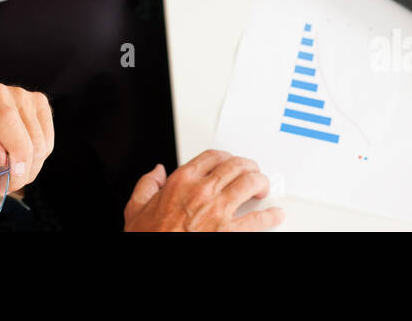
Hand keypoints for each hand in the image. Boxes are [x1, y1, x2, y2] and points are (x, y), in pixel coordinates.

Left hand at [0, 84, 53, 191]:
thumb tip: (2, 155)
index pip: (6, 119)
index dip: (17, 150)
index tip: (15, 176)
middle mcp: (2, 93)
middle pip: (28, 135)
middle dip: (22, 170)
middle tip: (6, 186)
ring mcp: (23, 95)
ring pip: (41, 141)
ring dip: (30, 167)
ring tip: (11, 175)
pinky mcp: (38, 103)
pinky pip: (47, 138)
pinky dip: (38, 156)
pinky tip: (21, 161)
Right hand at [123, 151, 284, 230]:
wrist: (154, 256)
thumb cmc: (149, 237)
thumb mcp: (136, 208)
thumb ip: (146, 185)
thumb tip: (155, 172)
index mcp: (181, 181)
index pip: (212, 156)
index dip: (225, 156)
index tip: (229, 160)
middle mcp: (202, 190)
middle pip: (235, 165)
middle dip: (248, 166)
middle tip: (252, 171)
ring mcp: (218, 210)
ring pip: (249, 183)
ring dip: (260, 182)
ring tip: (263, 187)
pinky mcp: (230, 231)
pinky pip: (258, 219)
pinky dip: (271, 216)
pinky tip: (275, 215)